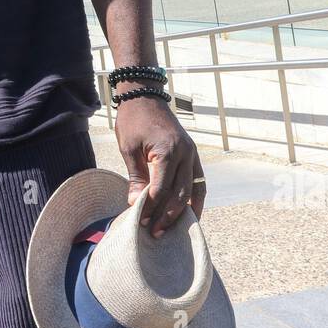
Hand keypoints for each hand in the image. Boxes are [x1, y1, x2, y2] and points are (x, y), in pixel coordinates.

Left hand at [114, 94, 205, 236]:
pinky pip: (198, 182)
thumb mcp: (128, 149)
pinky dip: (196, 199)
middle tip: (153, 232)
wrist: (145, 96)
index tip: (139, 220)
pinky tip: (190, 214)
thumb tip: (136, 204)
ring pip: (193, 191)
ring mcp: (192, 153)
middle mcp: (185, 153)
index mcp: (167, 151)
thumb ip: (136, 177)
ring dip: (183, 212)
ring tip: (172, 230)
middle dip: (166, 216)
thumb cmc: (133, 120)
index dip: (150, 208)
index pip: (161, 189)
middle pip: (179, 194)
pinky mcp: (193, 154)